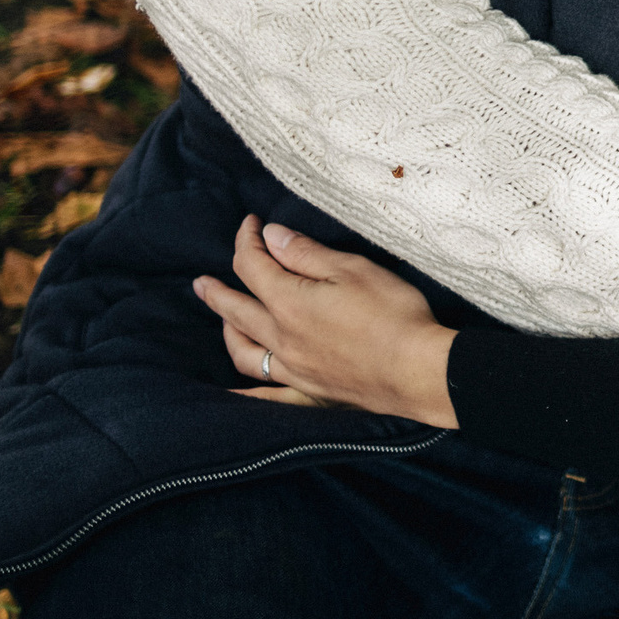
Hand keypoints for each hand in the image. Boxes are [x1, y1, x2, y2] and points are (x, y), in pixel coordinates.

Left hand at [192, 217, 459, 428]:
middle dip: (217, 291)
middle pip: (237, 310)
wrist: (418, 370)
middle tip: (200, 281)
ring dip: (227, 332)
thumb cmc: (392, 314)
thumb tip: (271, 237)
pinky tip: (232, 394)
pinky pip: (267, 395)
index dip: (248, 240)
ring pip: (244, 351)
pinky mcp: (310, 392)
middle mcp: (282, 338)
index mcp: (289, 302)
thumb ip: (306, 254)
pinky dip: (245, 393)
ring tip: (222, 321)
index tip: (252, 223)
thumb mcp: (352, 269)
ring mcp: (294, 369)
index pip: (253, 265)